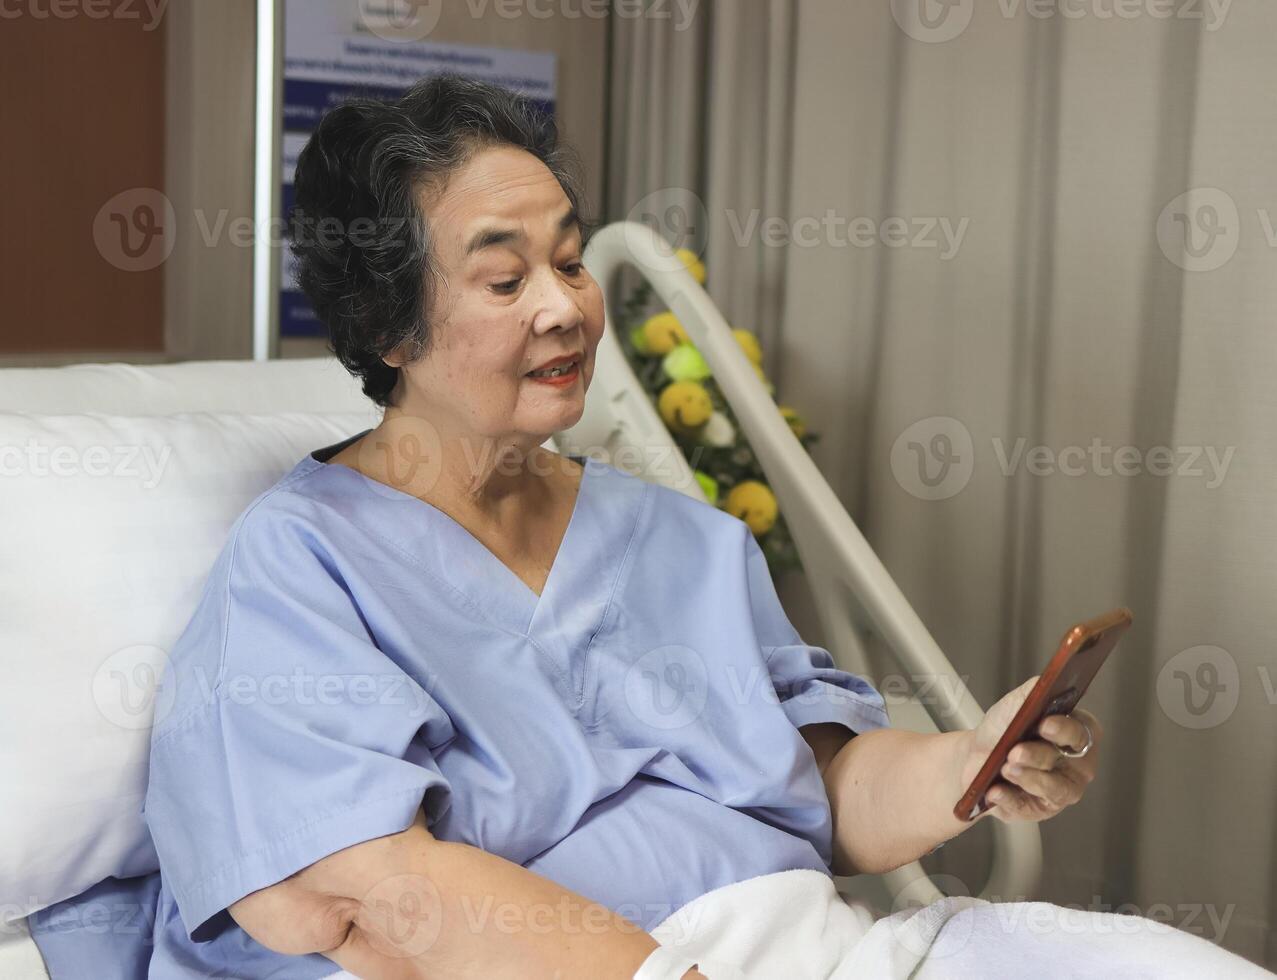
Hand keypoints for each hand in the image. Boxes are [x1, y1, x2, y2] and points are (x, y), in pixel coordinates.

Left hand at [956, 675, 1102, 822]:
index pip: (1082, 731)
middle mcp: (1077, 763)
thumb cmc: (1004, 728)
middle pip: (1069, 760)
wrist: (975, 755)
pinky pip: (1028, 806)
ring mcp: (1062, 788)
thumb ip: (1034, 690)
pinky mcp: (1040, 808)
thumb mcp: (1016, 703)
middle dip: (1040, 755)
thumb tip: (1046, 683)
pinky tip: (995, 790)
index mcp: (1077, 732)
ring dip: (1027, 777)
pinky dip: (1009, 797)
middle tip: (1015, 751)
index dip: (1064, 729)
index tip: (1045, 724)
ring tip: (1005, 767)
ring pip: (1054, 788)